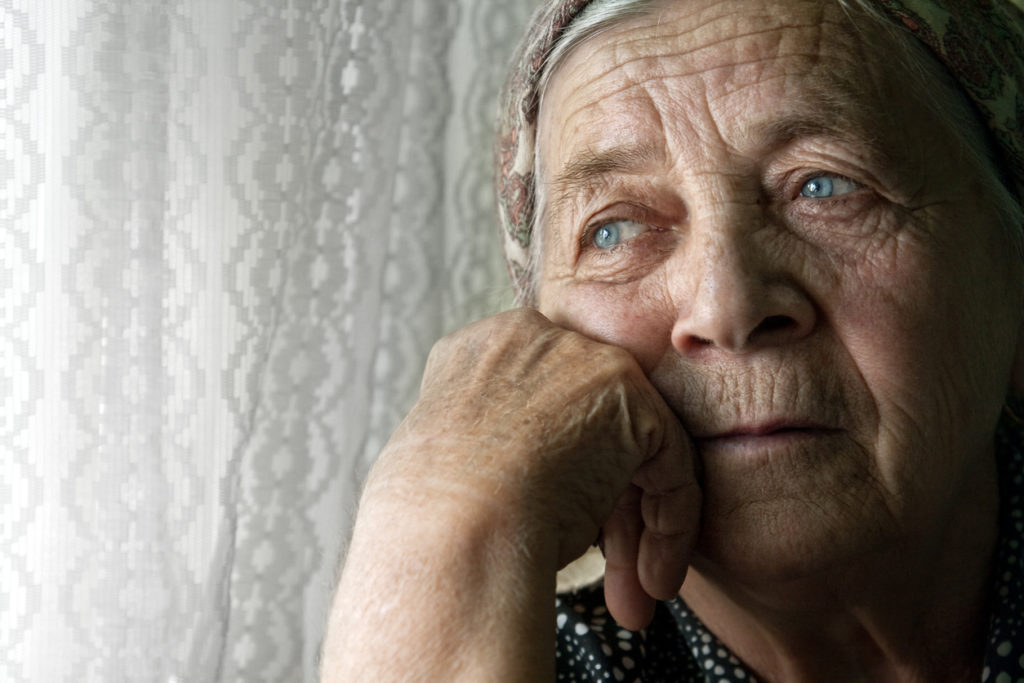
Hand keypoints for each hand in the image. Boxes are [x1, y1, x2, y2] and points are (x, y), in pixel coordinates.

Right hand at [368, 308, 701, 628]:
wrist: (450, 531)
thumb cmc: (434, 522)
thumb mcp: (451, 462)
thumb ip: (492, 446)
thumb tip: (519, 478)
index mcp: (481, 350)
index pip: (542, 407)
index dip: (557, 475)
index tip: (562, 534)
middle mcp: (534, 340)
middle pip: (590, 426)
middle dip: (603, 513)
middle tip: (610, 583)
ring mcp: (583, 360)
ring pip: (630, 448)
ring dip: (634, 530)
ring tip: (632, 598)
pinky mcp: (629, 396)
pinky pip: (668, 464)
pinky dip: (668, 525)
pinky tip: (651, 578)